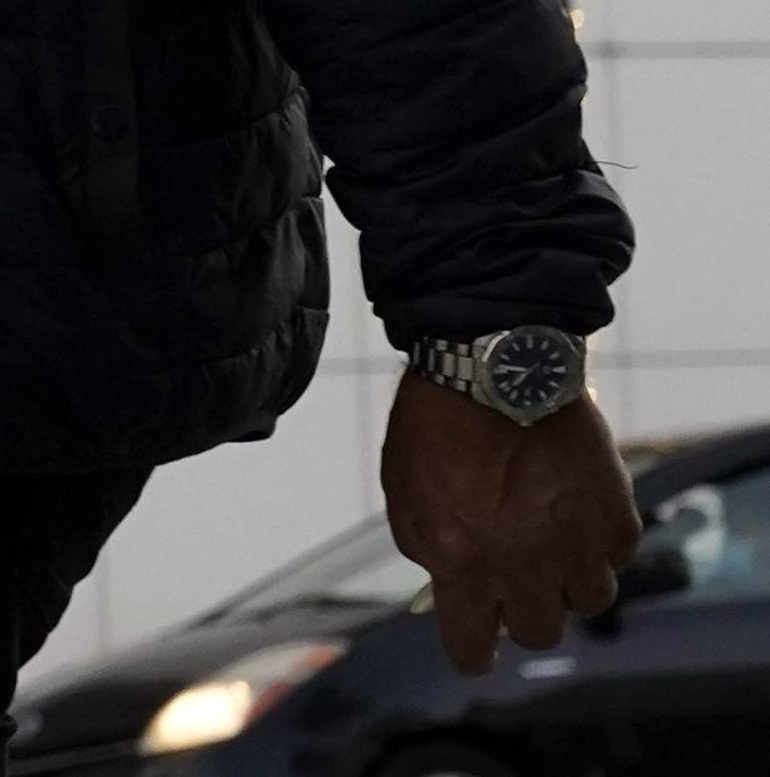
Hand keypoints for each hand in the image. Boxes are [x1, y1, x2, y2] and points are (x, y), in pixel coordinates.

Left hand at [384, 371, 641, 673]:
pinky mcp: (615, 514)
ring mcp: (578, 543)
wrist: (491, 368)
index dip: (472, 654)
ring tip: (550, 550)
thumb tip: (450, 584)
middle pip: (540, 633)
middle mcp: (528, 566)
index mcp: (466, 566)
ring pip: (589, 601)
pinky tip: (577, 519)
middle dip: (523, 617)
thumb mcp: (405, 496)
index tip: (476, 650)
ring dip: (568, 584)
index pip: (473, 646)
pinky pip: (616, 556)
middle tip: (514, 589)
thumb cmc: (435, 428)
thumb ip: (429, 551)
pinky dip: (599, 546)